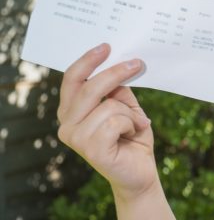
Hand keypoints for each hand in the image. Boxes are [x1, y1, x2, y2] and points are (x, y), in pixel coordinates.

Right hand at [57, 43, 157, 198]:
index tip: (106, 46)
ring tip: (136, 125)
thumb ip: (118, 90)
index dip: (87, 61)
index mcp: (71, 111)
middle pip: (89, 88)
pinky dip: (131, 124)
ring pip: (109, 106)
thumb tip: (120, 65)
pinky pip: (115, 121)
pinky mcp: (90, 149)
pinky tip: (133, 134)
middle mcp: (67, 124)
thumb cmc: (132, 139)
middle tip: (138, 64)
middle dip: (116, 73)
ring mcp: (75, 138)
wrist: (140, 173)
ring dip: (130, 113)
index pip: (72, 80)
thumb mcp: (127, 108)